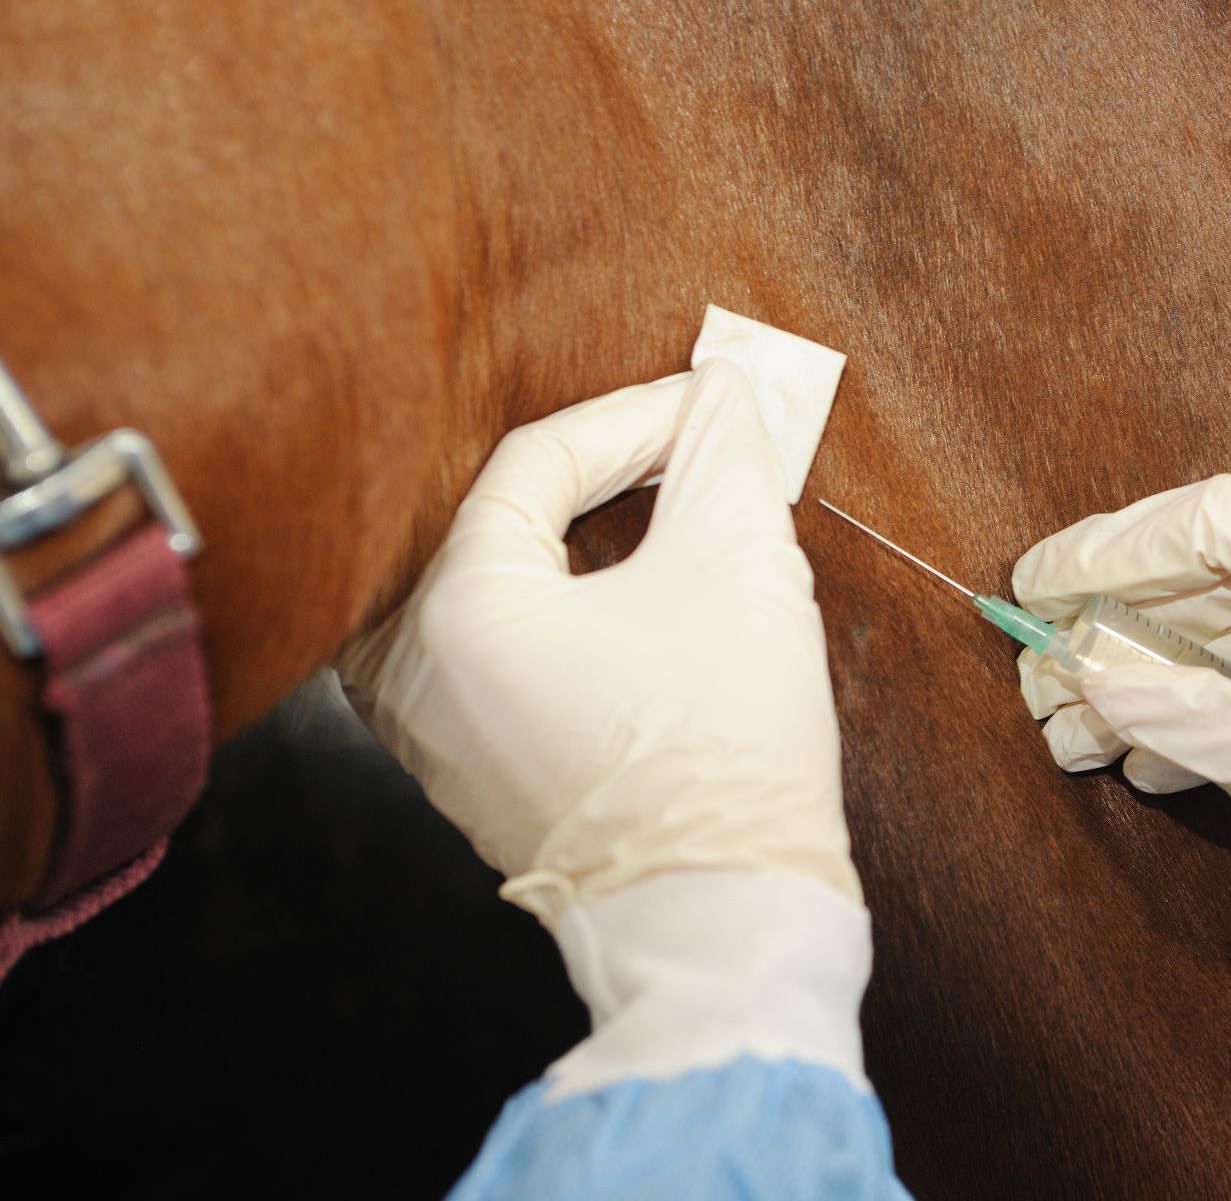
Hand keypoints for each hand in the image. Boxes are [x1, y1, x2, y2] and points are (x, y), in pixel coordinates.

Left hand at [338, 361, 855, 924]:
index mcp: (452, 613)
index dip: (634, 417)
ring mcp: (429, 731)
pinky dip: (555, 604)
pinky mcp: (468, 772)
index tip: (710, 406)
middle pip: (491, 517)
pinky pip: (491, 649)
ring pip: (486, 584)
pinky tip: (622, 590)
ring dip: (568, 536)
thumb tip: (718, 392)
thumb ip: (720, 454)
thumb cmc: (724, 754)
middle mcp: (409, 673)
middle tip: (677, 444)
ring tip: (649, 503)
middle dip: (591, 470)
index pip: (533, 463)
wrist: (726, 919)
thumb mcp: (738, 567)